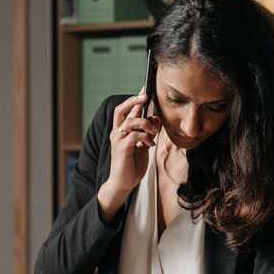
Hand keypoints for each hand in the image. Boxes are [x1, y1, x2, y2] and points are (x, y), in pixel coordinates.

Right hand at [98, 93, 160, 211]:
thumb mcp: (144, 145)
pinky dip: (145, 137)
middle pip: (121, 110)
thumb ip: (148, 132)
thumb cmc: (132, 165)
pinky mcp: (122, 149)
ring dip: (146, 124)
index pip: (126, 110)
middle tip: (146, 97)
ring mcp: (118, 140)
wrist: (123, 183)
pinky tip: (149, 144)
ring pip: (131, 122)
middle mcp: (117, 133)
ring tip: (153, 133)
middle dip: (134, 101)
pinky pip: (135, 136)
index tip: (145, 90)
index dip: (135, 99)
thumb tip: (156, 118)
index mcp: (121, 131)